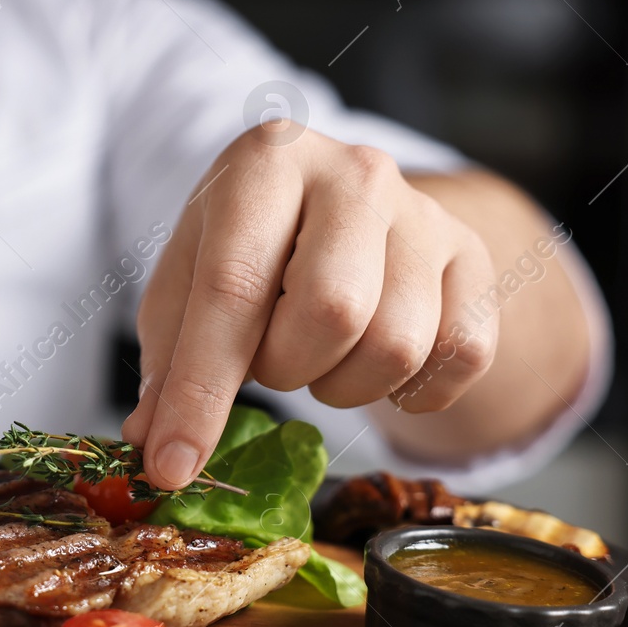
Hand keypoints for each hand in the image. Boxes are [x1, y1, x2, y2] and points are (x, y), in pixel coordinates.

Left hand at [122, 128, 499, 488]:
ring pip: (398, 344)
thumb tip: (154, 447)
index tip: (174, 464)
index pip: (232, 286)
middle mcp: (355, 172)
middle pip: (334, 310)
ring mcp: (425, 212)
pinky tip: (374, 365)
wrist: (339, 202)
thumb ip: (168, 361)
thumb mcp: (188, 281)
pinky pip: (461, 356)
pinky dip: (412, 392)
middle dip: (287, 368)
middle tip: (270, 360)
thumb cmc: (249, 246)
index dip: (200, 391)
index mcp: (266, 162)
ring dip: (343, 384)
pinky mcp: (473, 255)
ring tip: (318, 356)